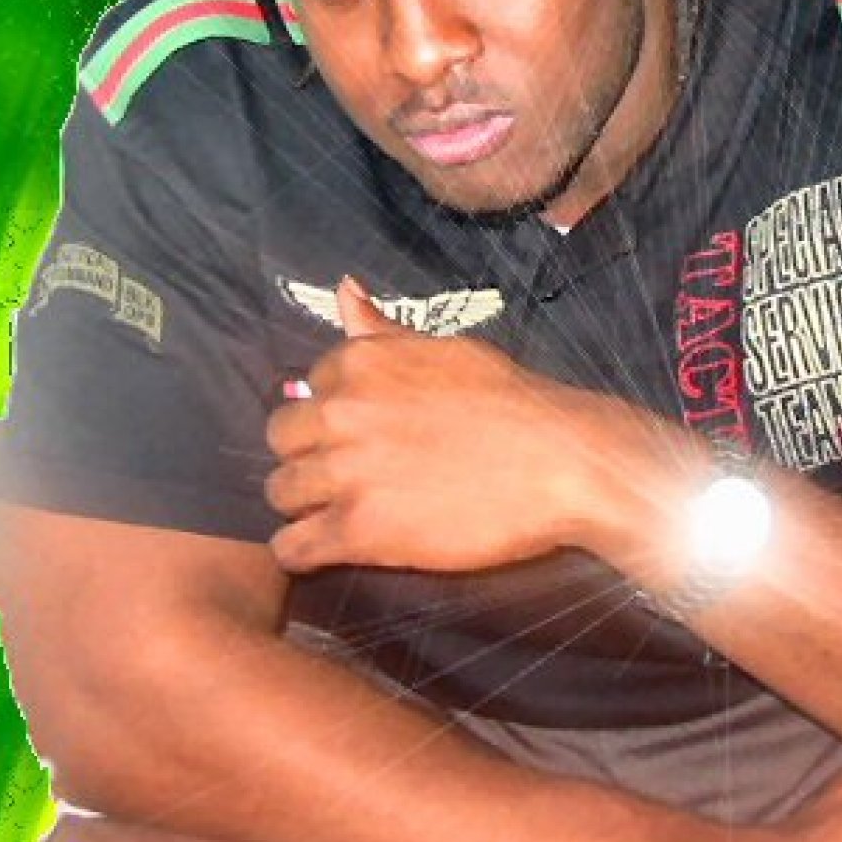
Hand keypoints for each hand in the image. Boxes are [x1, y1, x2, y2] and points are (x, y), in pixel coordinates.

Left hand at [264, 277, 599, 573]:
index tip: (363, 431)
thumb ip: (384, 330)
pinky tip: (329, 549)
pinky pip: (292, 547)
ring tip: (343, 512)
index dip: (334, 413)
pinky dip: (303, 551)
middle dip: (308, 456)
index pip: (309, 387)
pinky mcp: (358, 531)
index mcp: (359, 362)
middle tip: (350, 474)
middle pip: (283, 440)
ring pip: (280, 493)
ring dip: (305, 504)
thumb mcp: (446, 350)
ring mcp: (345, 472)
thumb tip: (343, 289)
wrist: (561, 462)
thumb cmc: (512, 401)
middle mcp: (340, 411)